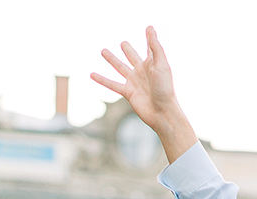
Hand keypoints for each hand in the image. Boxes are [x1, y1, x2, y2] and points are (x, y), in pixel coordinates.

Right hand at [90, 27, 197, 162]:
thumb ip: (155, 46)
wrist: (162, 112)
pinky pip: (112, 84)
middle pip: (132, 57)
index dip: (149, 38)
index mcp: (152, 64)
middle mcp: (143, 72)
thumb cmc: (165, 89)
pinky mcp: (128, 92)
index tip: (148, 29)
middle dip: (128, 50)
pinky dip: (101, 79)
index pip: (150, 48)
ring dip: (112, 59)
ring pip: (120, 68)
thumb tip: (150, 28)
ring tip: (103, 51)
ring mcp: (134, 82)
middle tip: (123, 44)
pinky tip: (91, 74)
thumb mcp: (161, 64)